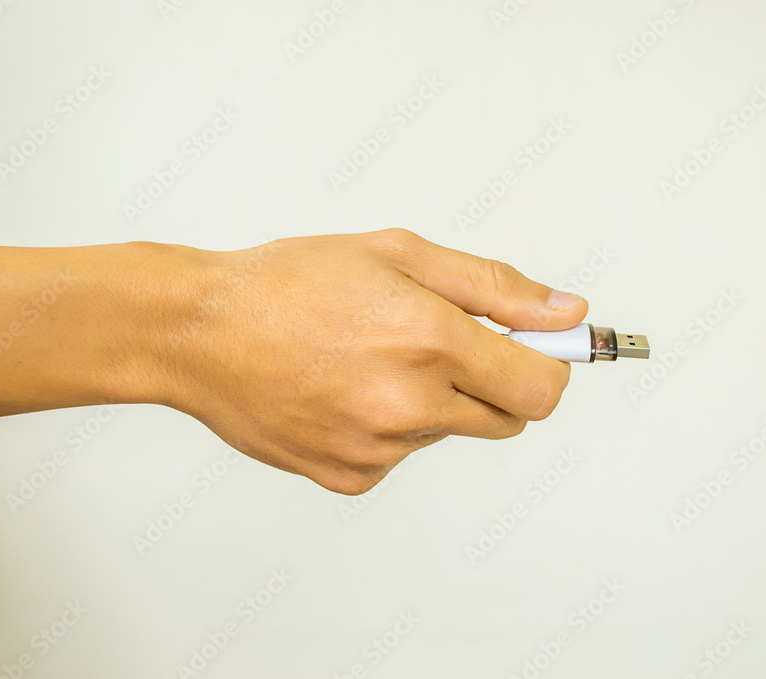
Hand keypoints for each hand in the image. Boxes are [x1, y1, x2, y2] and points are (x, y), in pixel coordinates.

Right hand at [164, 229, 587, 494]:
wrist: (198, 332)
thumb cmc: (290, 281)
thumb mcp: (398, 254)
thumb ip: (495, 288)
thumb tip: (568, 311)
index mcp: (429, 341)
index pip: (540, 388)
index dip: (549, 367)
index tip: (537, 351)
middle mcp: (409, 405)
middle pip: (506, 419)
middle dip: (493, 383)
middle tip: (439, 343)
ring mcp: (378, 449)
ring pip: (447, 432)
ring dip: (432, 401)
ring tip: (368, 359)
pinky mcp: (349, 477)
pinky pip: (400, 456)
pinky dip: (387, 428)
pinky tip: (342, 392)